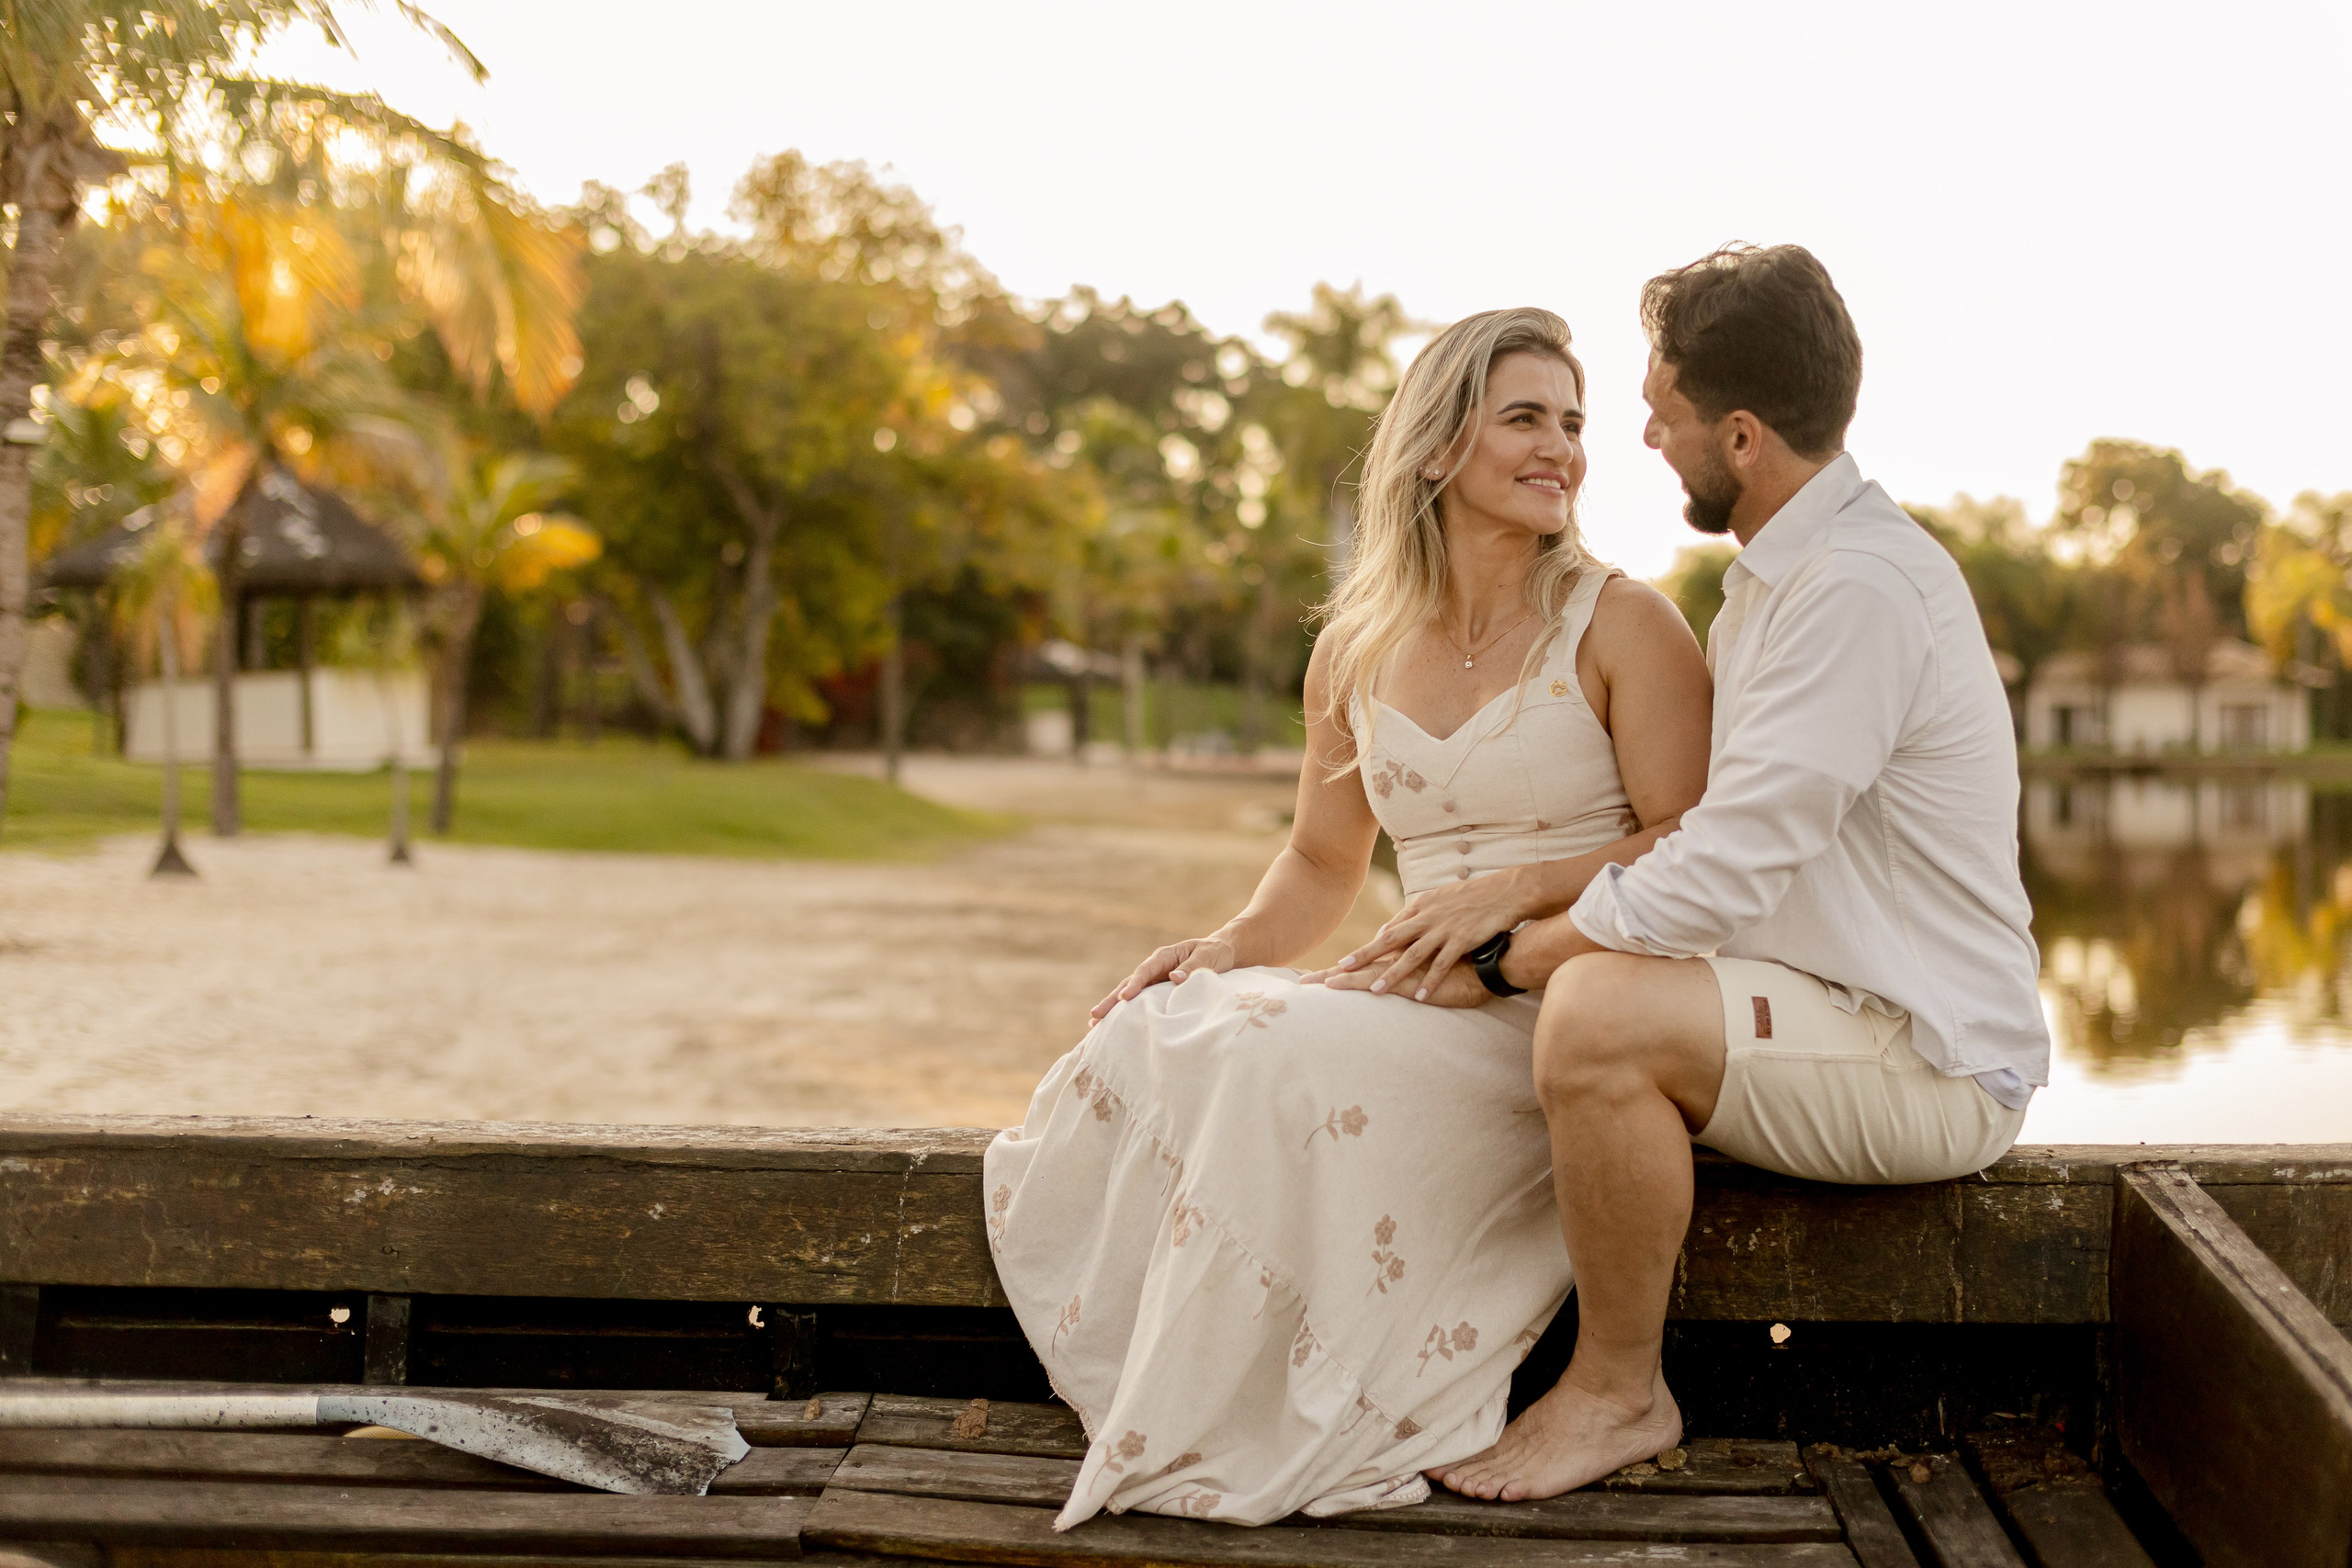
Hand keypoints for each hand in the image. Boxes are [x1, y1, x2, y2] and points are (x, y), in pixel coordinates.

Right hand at [1090, 936, 1237, 1020]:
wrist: (1222, 953)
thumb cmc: (1215, 953)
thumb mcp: (1208, 957)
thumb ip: (1193, 967)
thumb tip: (1175, 978)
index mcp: (1164, 957)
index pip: (1145, 971)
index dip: (1134, 984)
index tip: (1124, 998)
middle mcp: (1154, 968)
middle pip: (1128, 984)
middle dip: (1111, 1000)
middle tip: (1095, 1015)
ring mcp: (1154, 981)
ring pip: (1129, 995)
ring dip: (1112, 1009)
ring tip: (1094, 1024)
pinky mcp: (1157, 992)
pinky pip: (1139, 1003)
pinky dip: (1125, 1013)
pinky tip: (1112, 1026)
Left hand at [1305, 867, 1531, 1001]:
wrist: (1505, 892)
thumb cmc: (1473, 897)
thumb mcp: (1440, 899)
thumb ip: (1417, 913)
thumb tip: (1396, 926)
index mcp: (1421, 906)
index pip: (1390, 929)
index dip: (1370, 946)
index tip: (1350, 960)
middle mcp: (1428, 917)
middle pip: (1390, 939)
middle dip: (1365, 955)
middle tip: (1341, 969)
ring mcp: (1444, 929)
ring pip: (1412, 955)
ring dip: (1393, 974)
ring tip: (1375, 990)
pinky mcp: (1462, 940)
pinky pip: (1442, 964)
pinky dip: (1430, 981)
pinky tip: (1419, 997)